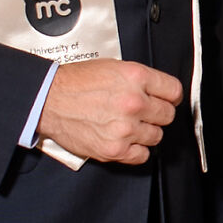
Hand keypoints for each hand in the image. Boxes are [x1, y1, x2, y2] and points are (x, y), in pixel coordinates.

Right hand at [39, 60, 183, 165]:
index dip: (170, 97)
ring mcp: (125, 128)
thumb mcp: (112, 67)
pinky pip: (142, 155)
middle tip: (144, 113)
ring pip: (156, 136)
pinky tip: (126, 140)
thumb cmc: (75, 83)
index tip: (166, 100)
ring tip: (129, 125)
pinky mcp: (115, 149)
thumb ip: (139, 79)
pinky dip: (136, 150)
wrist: (48, 100)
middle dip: (157, 114)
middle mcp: (133, 102)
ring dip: (146, 132)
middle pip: (168, 115)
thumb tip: (158, 91)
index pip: (174, 91)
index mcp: (135, 77)